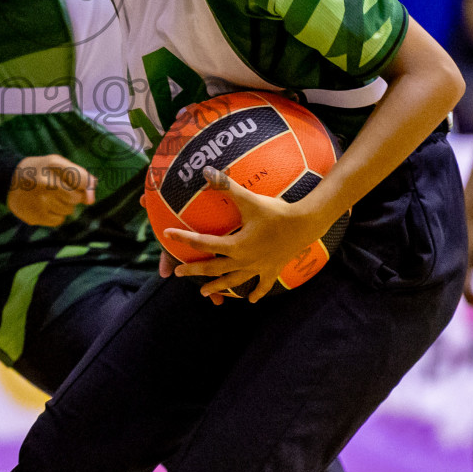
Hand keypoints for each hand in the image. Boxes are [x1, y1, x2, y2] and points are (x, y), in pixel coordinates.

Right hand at [7, 154, 94, 226]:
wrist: (9, 180)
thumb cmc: (41, 171)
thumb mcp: (58, 164)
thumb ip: (80, 176)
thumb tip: (91, 199)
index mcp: (52, 164)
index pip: (82, 179)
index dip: (85, 185)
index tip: (79, 185)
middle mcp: (45, 182)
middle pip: (76, 198)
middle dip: (74, 196)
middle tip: (61, 191)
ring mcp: (39, 200)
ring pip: (68, 210)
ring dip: (64, 205)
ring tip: (50, 197)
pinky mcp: (35, 215)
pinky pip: (59, 220)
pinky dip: (55, 215)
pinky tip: (45, 206)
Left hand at [167, 166, 335, 302]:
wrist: (305, 225)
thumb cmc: (276, 212)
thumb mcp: (250, 200)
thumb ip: (226, 186)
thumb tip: (206, 171)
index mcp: (235, 245)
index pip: (203, 242)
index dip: (183, 238)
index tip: (167, 235)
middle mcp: (243, 260)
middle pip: (213, 268)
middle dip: (194, 270)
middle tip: (178, 272)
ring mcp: (258, 268)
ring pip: (233, 281)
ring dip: (218, 287)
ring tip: (204, 293)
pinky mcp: (272, 270)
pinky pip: (262, 285)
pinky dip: (256, 293)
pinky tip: (250, 300)